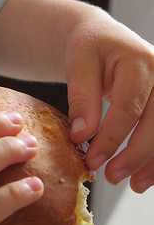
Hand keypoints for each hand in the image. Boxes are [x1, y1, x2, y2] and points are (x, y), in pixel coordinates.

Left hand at [66, 5, 153, 192]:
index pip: (129, 106)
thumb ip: (81, 97)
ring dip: (153, 161)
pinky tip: (145, 176)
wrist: (103, 38)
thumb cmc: (89, 48)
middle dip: (135, 155)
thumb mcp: (78, 64)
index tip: (92, 160)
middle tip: (111, 177)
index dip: (111, 137)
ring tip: (134, 186)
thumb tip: (81, 136)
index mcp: (139, 60)